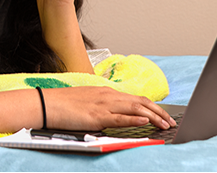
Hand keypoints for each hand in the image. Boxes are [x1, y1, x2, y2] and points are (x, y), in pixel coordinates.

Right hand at [42, 85, 176, 130]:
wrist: (45, 103)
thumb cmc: (62, 105)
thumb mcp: (87, 102)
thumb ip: (102, 106)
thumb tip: (113, 114)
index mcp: (106, 92)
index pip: (135, 98)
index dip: (152, 106)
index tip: (163, 114)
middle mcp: (107, 96)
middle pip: (140, 102)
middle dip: (159, 112)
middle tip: (171, 122)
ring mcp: (102, 105)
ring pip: (134, 108)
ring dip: (153, 116)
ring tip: (165, 124)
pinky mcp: (96, 116)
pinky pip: (119, 117)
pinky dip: (134, 118)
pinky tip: (145, 121)